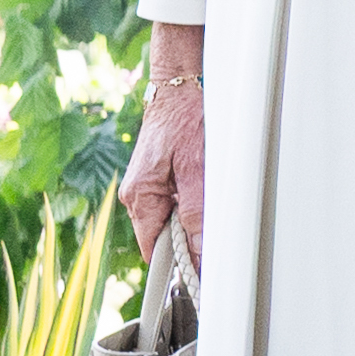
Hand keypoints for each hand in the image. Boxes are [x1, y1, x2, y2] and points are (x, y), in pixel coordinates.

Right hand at [122, 23, 204, 266]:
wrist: (181, 83)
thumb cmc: (186, 118)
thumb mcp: (196, 168)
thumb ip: (196, 212)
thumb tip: (200, 252)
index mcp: (141, 196)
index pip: (155, 250)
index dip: (179, 263)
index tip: (204, 272)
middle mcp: (138, 194)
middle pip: (164, 236)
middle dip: (189, 236)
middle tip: (216, 226)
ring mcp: (146, 185)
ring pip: (172, 218)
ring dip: (193, 215)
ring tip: (211, 193)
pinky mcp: (158, 175)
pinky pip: (175, 200)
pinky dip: (191, 199)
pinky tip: (205, 181)